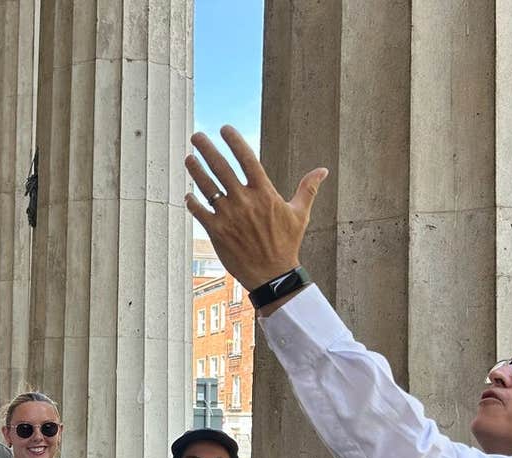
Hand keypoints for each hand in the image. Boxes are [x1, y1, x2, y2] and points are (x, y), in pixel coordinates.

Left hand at [184, 125, 327, 291]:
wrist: (273, 274)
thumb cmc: (287, 243)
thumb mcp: (300, 214)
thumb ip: (308, 189)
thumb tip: (323, 170)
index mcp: (264, 193)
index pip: (247, 159)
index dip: (234, 141)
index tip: (224, 129)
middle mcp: (245, 201)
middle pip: (221, 168)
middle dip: (207, 149)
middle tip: (197, 136)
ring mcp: (229, 216)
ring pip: (207, 187)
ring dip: (195, 171)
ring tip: (188, 158)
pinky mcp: (217, 231)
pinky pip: (200, 212)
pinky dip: (192, 201)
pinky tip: (188, 193)